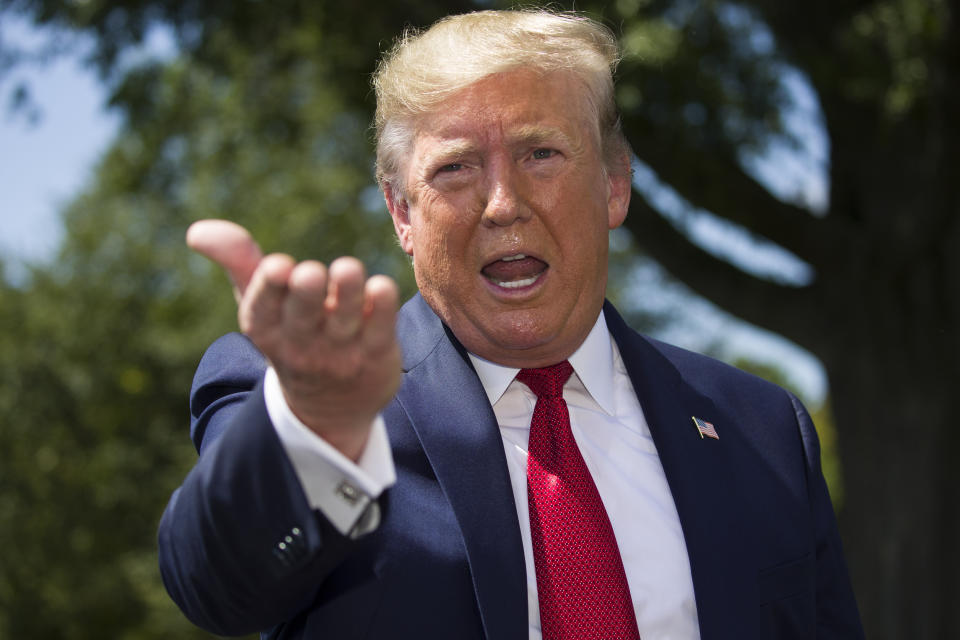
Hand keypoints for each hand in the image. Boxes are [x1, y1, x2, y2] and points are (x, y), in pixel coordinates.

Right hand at [186, 219, 401, 459]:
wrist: (330, 409)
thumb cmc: (290, 335)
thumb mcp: (259, 305)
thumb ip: (237, 262)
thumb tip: (197, 231)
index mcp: (266, 328)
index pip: (262, 310)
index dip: (269, 288)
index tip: (277, 266)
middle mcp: (302, 343)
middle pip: (302, 315)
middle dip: (305, 292)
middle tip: (309, 272)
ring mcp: (340, 351)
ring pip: (345, 320)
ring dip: (348, 293)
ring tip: (348, 268)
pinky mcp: (376, 354)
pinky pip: (381, 330)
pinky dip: (383, 308)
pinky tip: (382, 286)